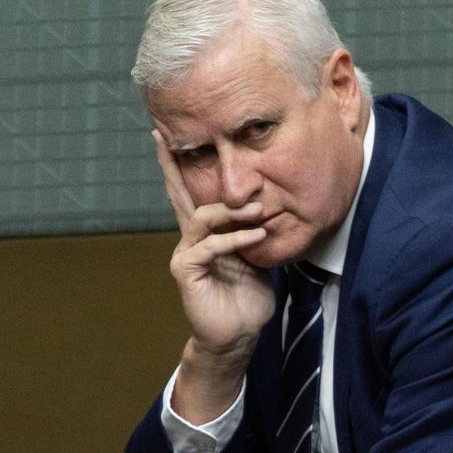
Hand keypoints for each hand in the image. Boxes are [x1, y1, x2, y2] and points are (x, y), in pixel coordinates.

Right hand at [152, 129, 275, 421]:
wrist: (239, 333)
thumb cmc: (248, 296)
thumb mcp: (256, 257)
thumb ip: (254, 232)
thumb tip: (269, 207)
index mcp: (207, 234)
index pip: (193, 196)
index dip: (182, 169)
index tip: (172, 141)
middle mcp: (192, 239)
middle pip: (179, 197)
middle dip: (171, 166)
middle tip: (165, 138)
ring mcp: (187, 254)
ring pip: (203, 218)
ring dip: (232, 211)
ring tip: (257, 210)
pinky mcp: (188, 271)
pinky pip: (211, 246)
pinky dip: (235, 239)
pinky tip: (255, 236)